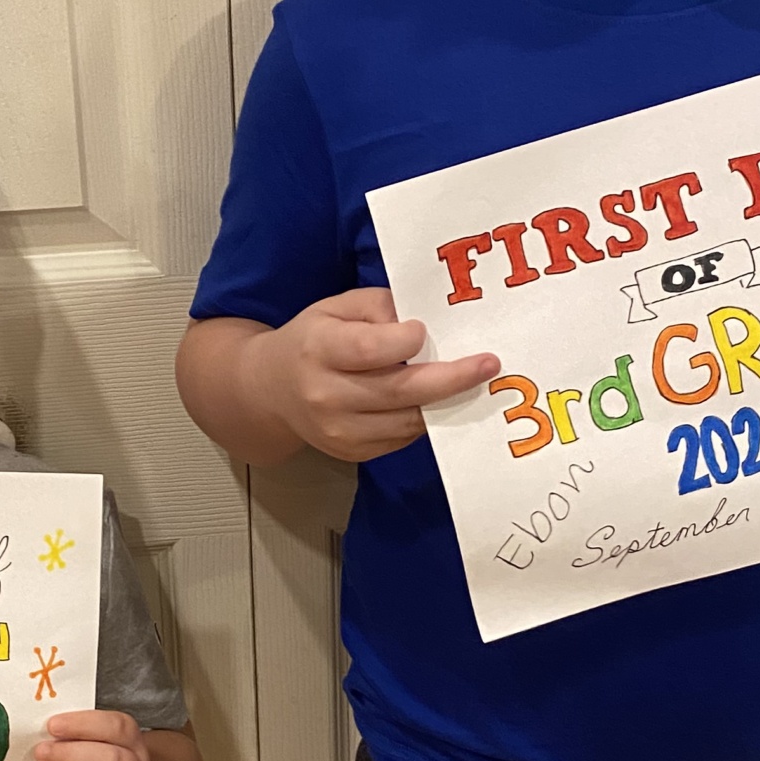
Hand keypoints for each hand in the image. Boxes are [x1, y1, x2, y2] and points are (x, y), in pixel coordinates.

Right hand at [253, 287, 500, 461]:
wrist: (271, 391)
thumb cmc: (312, 339)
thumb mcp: (336, 308)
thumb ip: (379, 307)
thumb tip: (425, 322)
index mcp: (317, 350)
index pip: (370, 350)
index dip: (406, 341)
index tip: (424, 331)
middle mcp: (324, 395)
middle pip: (399, 391)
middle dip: (450, 378)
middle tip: (488, 364)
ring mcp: (338, 431)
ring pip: (407, 420)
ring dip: (445, 401)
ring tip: (472, 381)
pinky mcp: (352, 453)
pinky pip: (402, 438)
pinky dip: (425, 418)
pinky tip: (437, 400)